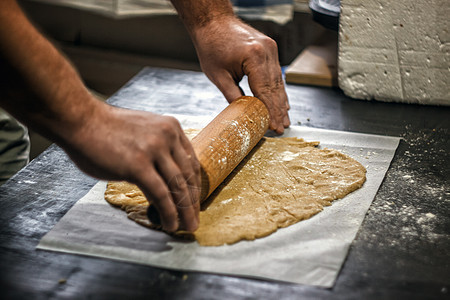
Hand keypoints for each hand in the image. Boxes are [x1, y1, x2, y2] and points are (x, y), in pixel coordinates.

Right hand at [66, 102, 200, 232]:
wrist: (80, 120)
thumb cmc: (106, 129)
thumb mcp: (143, 131)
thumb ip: (158, 147)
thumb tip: (165, 174)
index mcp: (171, 128)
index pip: (191, 161)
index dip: (195, 185)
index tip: (195, 201)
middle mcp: (167, 136)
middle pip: (188, 175)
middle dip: (193, 202)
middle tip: (194, 220)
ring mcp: (153, 150)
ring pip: (178, 186)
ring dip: (185, 211)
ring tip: (188, 226)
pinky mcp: (138, 165)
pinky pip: (160, 195)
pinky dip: (168, 212)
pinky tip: (169, 224)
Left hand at [192, 16, 289, 133]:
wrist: (213, 22)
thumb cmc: (211, 46)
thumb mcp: (217, 75)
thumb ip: (232, 95)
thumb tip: (244, 114)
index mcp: (253, 58)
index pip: (265, 92)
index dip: (270, 112)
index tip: (273, 126)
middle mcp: (266, 52)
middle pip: (275, 88)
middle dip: (278, 110)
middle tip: (281, 128)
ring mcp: (271, 49)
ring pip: (278, 81)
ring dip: (281, 102)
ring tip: (284, 119)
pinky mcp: (270, 48)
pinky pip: (276, 73)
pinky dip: (278, 88)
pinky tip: (282, 101)